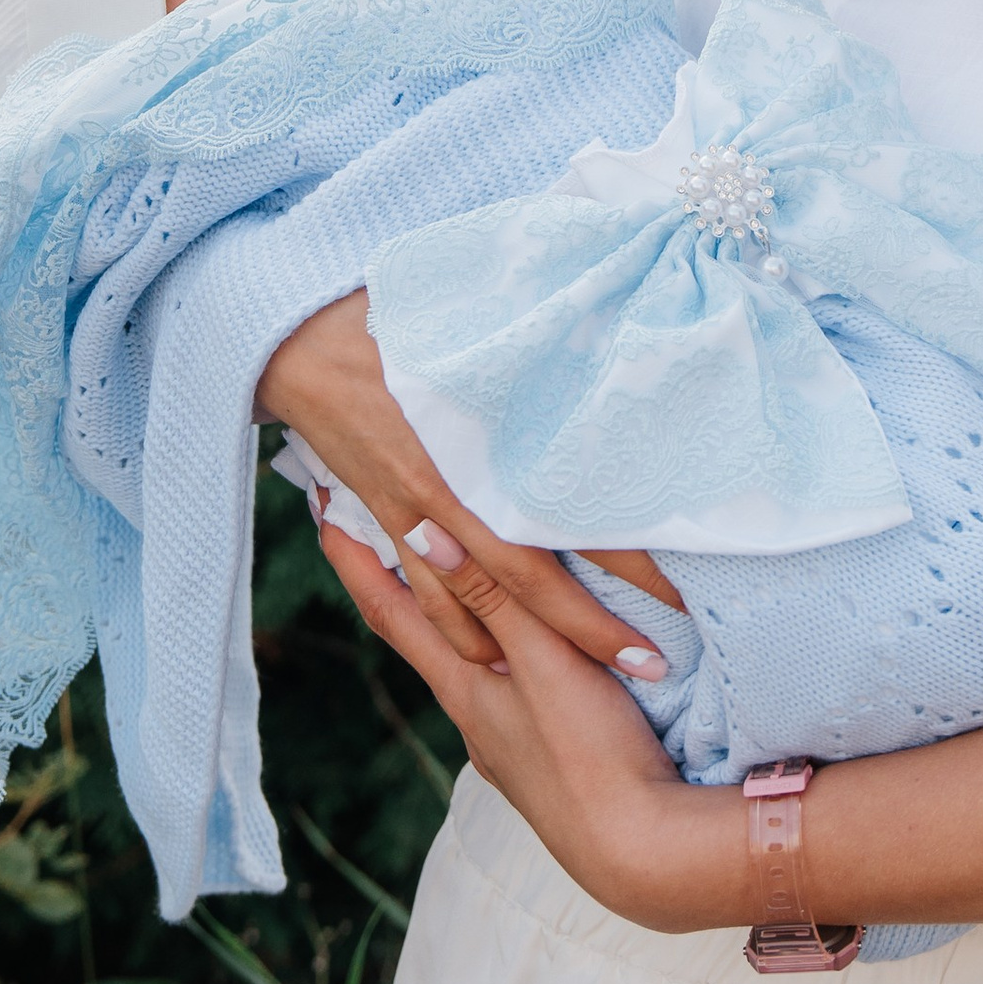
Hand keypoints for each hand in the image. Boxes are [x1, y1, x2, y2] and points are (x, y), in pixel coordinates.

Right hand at [257, 288, 676, 680]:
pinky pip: (424, 592)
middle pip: (532, 575)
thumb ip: (541, 342)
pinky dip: (459, 629)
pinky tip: (493, 657)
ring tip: (593, 674)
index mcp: (482, 438)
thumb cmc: (399, 309)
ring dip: (534, 641)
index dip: (625, 554)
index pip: (568, 512)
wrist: (300, 331)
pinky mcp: (386, 517)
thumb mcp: (482, 317)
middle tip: (655, 657)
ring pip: (481, 597)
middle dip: (591, 623)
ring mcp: (414, 511)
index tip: (682, 583)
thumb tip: (610, 329)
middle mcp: (451, 486)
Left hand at [317, 519, 728, 927]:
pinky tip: (517, 659)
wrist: (638, 852)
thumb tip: (420, 530)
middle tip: (366, 530)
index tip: (321, 512)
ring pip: (467, 666)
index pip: (393, 611)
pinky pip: (507, 691)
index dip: (356, 562)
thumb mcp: (539, 663)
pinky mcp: (547, 759)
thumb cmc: (587, 753)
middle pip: (420, 637)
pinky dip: (497, 655)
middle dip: (391, 582)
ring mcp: (508, 743)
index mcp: (461, 687)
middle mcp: (473, 715)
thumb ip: (489, 598)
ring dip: (449, 619)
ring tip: (445, 584)